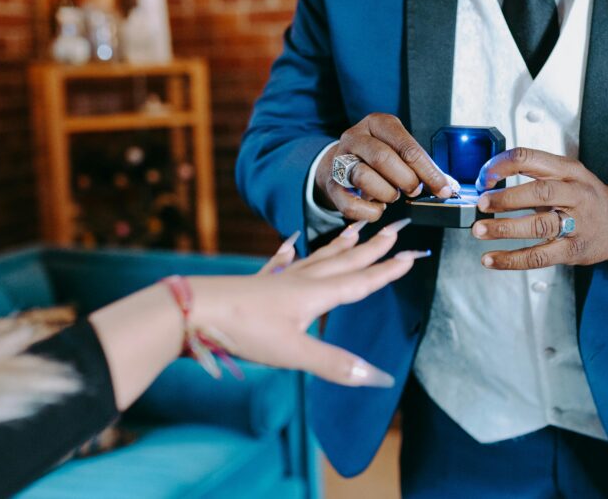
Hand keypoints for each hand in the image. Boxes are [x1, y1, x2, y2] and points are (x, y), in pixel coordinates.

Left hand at [191, 219, 422, 387]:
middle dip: (373, 248)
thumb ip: (335, 364)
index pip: (361, 281)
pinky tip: (292, 244)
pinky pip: (281, 264)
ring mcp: (280, 280)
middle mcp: (302, 281)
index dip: (388, 271)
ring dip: (341, 245)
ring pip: (319, 257)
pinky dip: (290, 253)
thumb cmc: (245, 330)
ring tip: (357, 229)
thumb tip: (378, 378)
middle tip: (396, 229)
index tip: (412, 255)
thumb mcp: (294, 354)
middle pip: (345, 261)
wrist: (195, 310)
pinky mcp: (258, 284)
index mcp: (316, 295)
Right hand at [314, 113, 452, 220]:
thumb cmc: (379, 157)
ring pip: (364, 177)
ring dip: (387, 193)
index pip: (407, 147)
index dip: (428, 171)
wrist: (341, 162)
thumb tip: (447, 186)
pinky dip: (369, 212)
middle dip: (406, 180)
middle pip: (383, 158)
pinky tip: (378, 209)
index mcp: (378, 123)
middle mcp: (356, 137)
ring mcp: (340, 159)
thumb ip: (420, 165)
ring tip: (393, 195)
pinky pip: (349, 203)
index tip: (444, 189)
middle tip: (415, 191)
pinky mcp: (331, 184)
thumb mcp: (398, 149)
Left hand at [471, 148, 607, 269]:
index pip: (530, 159)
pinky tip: (491, 259)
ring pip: (539, 226)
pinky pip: (540, 256)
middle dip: (506, 198)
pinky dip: (512, 259)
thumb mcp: (567, 173)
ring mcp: (577, 224)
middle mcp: (575, 194)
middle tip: (482, 203)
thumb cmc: (586, 197)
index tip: (484, 176)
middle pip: (539, 193)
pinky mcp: (573, 251)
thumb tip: (490, 176)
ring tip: (480, 230)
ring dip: (505, 229)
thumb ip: (534, 173)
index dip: (502, 165)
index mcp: (568, 171)